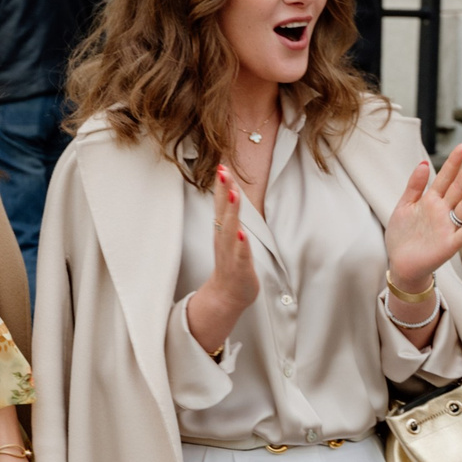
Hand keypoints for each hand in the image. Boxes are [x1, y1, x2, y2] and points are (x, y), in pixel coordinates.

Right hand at [184, 164, 258, 356]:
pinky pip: (239, 254)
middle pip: (223, 212)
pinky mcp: (239, 268)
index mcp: (222, 231)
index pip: (220, 204)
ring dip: (231, 212)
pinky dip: (240, 244)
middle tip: (223, 171)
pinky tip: (241, 233)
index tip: (222, 165)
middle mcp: (223, 239)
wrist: (227, 296)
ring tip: (233, 195)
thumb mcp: (230, 236)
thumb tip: (231, 192)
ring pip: (230, 230)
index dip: (221, 186)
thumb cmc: (231, 264)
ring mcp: (230, 253)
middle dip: (223, 192)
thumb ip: (230, 215)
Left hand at [383, 142, 461, 293]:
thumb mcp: (404, 206)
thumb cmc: (403, 235)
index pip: (446, 177)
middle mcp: (443, 211)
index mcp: (431, 201)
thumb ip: (414, 186)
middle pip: (458, 187)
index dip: (455, 161)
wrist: (400, 263)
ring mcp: (447, 227)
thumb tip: (425, 163)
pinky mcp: (448, 245)